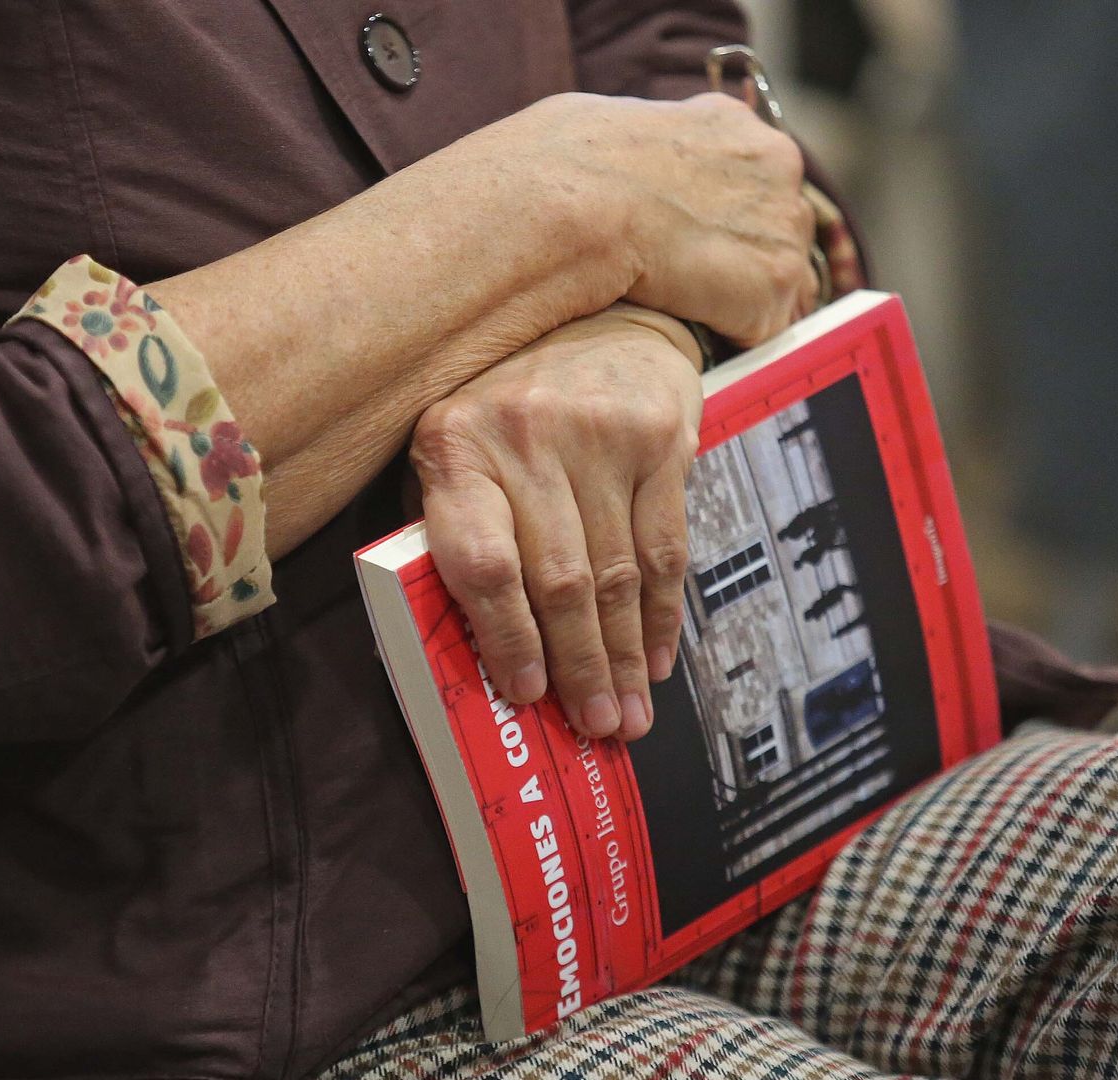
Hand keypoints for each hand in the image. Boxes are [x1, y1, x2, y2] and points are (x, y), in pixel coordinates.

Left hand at [410, 306, 703, 740]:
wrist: (593, 313)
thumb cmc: (505, 405)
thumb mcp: (452, 451)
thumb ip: (456, 532)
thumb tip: (477, 653)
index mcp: (455, 446)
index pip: (482, 561)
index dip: (507, 637)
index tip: (527, 695)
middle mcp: (526, 436)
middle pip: (560, 579)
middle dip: (580, 667)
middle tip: (597, 728)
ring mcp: (599, 433)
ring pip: (616, 574)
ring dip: (623, 656)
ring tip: (628, 714)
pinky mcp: (660, 437)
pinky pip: (665, 546)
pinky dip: (662, 614)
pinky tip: (656, 658)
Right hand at [468, 92, 820, 346]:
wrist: (573, 204)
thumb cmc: (563, 170)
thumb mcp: (605, 131)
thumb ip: (647, 153)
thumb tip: (633, 172)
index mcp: (728, 123)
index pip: (749, 180)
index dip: (720, 220)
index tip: (689, 244)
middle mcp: (772, 162)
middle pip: (776, 228)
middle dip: (739, 260)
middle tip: (686, 284)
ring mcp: (782, 221)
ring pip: (774, 279)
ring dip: (735, 301)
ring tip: (679, 306)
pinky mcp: (776, 280)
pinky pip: (763, 325)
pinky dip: (730, 335)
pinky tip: (686, 325)